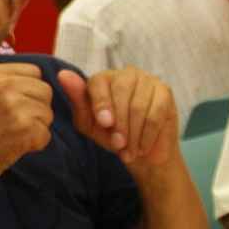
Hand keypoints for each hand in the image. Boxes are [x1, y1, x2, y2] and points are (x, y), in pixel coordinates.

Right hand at [0, 21, 52, 178]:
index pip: (33, 73)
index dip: (24, 90)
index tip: (4, 104)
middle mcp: (3, 86)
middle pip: (44, 91)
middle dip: (33, 107)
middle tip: (8, 120)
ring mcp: (15, 108)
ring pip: (47, 112)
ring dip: (34, 125)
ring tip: (10, 132)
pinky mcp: (25, 130)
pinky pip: (45, 133)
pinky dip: (34, 143)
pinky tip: (14, 144)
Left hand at [58, 66, 177, 168]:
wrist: (142, 154)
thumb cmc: (112, 137)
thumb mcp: (89, 124)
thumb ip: (78, 101)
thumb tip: (63, 75)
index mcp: (104, 78)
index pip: (99, 82)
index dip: (101, 104)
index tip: (105, 124)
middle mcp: (126, 73)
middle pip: (121, 91)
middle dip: (119, 123)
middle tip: (118, 145)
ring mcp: (148, 80)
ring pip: (138, 106)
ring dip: (132, 134)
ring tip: (129, 150)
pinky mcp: (165, 92)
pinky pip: (155, 114)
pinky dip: (147, 135)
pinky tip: (142, 147)